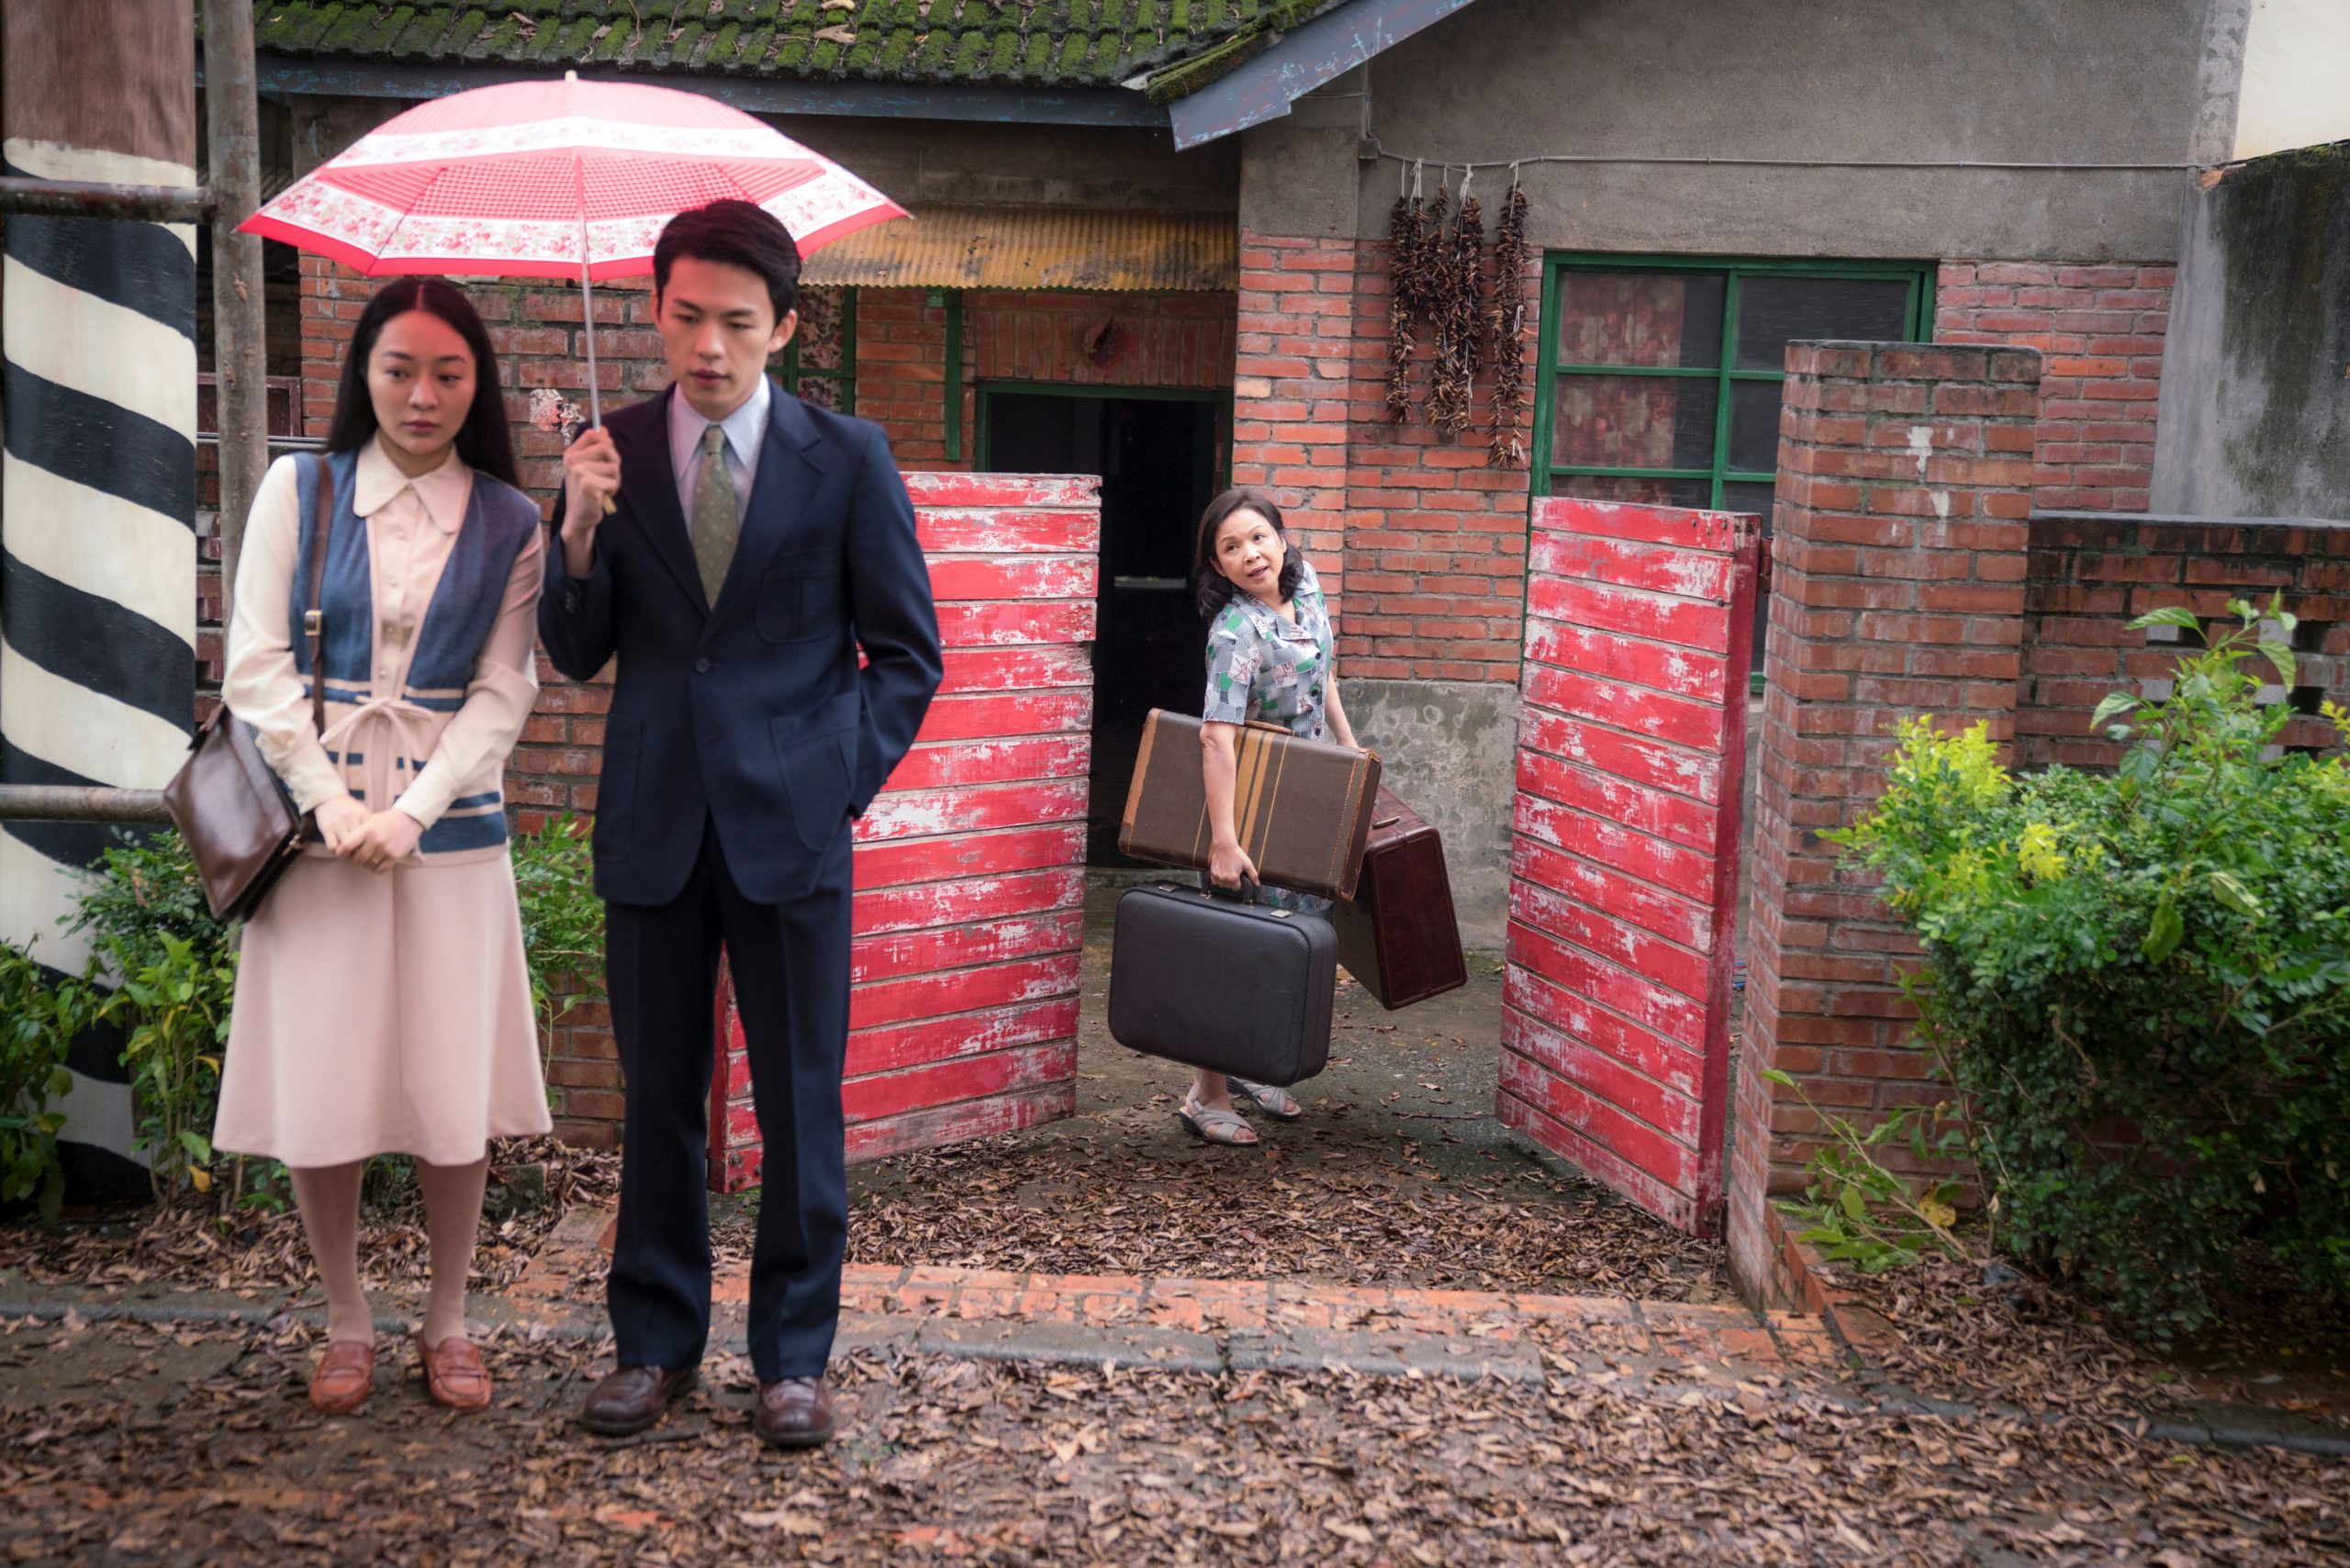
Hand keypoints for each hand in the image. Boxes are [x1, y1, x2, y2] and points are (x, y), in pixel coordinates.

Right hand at [314, 796, 367, 853]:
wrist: (329, 798)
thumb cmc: (349, 809)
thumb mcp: (362, 813)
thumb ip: (370, 826)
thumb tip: (376, 846)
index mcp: (364, 814)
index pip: (372, 836)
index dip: (371, 846)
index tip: (369, 849)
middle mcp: (352, 818)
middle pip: (359, 843)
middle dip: (359, 852)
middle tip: (358, 854)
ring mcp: (338, 823)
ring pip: (346, 847)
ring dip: (347, 853)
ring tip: (347, 853)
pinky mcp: (326, 828)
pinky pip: (332, 847)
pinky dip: (335, 851)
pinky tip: (338, 849)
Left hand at [338, 809, 422, 872]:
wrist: (409, 820)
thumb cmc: (386, 820)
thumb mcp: (370, 821)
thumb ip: (357, 833)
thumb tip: (342, 847)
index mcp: (367, 830)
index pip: (346, 846)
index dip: (341, 852)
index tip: (341, 853)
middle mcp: (376, 841)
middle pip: (357, 859)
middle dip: (354, 859)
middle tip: (355, 856)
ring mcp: (386, 850)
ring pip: (368, 865)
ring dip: (365, 864)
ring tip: (367, 858)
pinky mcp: (395, 856)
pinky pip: (380, 869)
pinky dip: (375, 868)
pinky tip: (375, 862)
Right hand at [561, 426, 620, 545]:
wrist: (578, 517)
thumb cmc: (586, 492)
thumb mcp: (588, 467)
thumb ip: (595, 449)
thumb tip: (604, 429)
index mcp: (571, 454)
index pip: (592, 433)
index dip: (606, 440)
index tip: (608, 453)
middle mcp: (572, 460)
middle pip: (606, 447)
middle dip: (615, 461)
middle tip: (610, 475)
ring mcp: (579, 471)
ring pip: (613, 466)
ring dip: (615, 479)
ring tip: (604, 488)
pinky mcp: (587, 484)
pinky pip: (613, 481)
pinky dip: (612, 489)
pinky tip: (602, 496)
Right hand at [1208, 840, 1257, 891]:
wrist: (1225, 846)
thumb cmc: (1236, 854)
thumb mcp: (1248, 864)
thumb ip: (1253, 875)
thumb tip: (1257, 884)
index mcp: (1233, 878)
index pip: (1237, 888)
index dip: (1239, 884)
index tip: (1239, 878)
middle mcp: (1224, 878)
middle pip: (1229, 887)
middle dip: (1232, 883)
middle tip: (1234, 874)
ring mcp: (1217, 876)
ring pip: (1222, 885)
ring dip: (1225, 882)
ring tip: (1228, 874)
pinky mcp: (1213, 872)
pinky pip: (1214, 882)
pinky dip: (1218, 880)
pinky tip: (1222, 874)